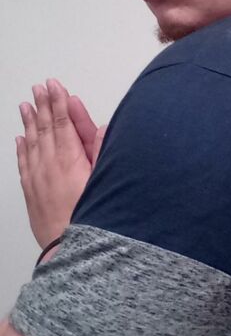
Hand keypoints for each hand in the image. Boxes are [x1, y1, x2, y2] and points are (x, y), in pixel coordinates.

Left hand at [16, 80, 99, 248]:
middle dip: (44, 105)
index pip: (63, 123)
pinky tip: (20, 138)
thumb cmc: (90, 217)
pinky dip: (21, 148)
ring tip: (26, 104)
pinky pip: (23, 163)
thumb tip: (102, 129)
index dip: (59, 103)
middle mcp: (50, 165)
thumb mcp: (104, 182)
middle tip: (40, 87)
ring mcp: (37, 178)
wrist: (68, 249)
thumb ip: (102, 153)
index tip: (56, 86)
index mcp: (70, 160)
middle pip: (45, 128)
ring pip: (31, 142)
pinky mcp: (31, 192)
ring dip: (29, 122)